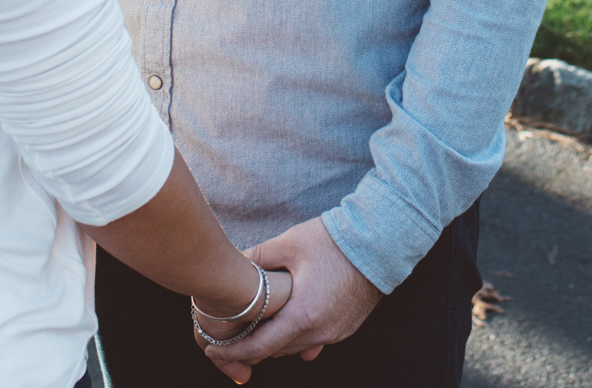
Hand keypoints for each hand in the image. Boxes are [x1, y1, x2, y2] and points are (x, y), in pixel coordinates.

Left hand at [201, 218, 380, 373]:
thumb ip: (257, 258)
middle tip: (230, 334)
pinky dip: (297, 336)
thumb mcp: (289, 244)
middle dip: (251, 346)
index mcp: (303, 316)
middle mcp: (320, 332)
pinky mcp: (346, 327)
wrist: (380, 241)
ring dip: (275, 340)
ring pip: (295, 347)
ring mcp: (336, 333)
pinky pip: (315, 341)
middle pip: (275, 350)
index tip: (211, 350)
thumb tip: (231, 263)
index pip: (259, 347)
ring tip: (256, 326)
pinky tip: (288, 326)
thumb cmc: (334, 241)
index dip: (232, 351)